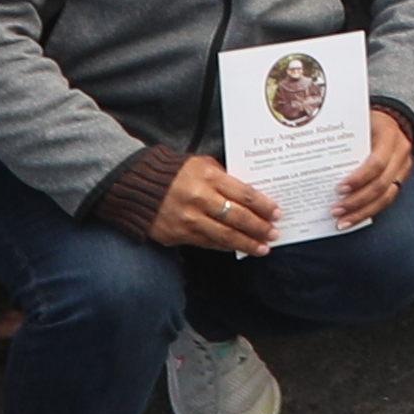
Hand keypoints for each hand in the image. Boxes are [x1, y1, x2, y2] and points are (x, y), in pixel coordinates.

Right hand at [152, 151, 281, 257]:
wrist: (137, 185)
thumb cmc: (175, 172)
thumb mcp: (201, 164)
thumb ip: (224, 178)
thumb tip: (249, 196)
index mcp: (208, 176)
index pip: (244, 194)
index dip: (264, 206)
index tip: (277, 213)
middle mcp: (200, 198)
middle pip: (238, 217)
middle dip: (259, 228)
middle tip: (274, 233)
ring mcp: (188, 219)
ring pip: (225, 236)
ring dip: (247, 243)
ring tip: (263, 248)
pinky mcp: (178, 235)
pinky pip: (208, 243)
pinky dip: (225, 246)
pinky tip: (238, 248)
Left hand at [330, 109, 413, 229]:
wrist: (393, 118)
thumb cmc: (368, 119)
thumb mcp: (357, 121)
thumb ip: (343, 136)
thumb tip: (311, 153)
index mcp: (389, 136)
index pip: (377, 163)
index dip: (359, 179)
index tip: (339, 189)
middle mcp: (401, 153)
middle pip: (381, 185)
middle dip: (357, 201)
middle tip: (335, 211)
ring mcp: (403, 168)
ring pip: (387, 197)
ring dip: (363, 212)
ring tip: (342, 222)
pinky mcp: (401, 179)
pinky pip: (388, 200)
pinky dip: (369, 211)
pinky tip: (354, 218)